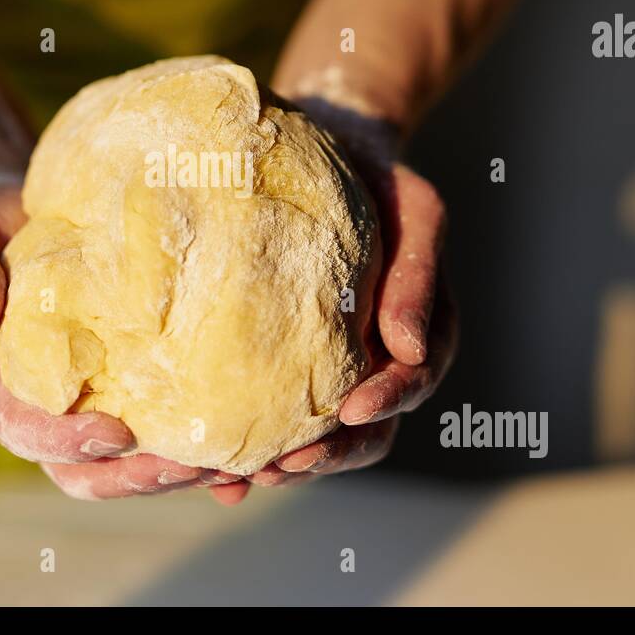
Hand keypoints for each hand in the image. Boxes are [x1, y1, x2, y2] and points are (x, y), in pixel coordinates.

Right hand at [0, 177, 243, 499]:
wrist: (29, 217)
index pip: (28, 432)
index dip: (70, 441)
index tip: (116, 432)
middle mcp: (40, 416)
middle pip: (87, 473)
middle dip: (139, 477)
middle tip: (194, 464)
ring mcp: (88, 413)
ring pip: (132, 470)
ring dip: (181, 476)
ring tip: (236, 465)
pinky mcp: (131, 399)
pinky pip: (165, 443)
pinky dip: (204, 460)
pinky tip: (251, 459)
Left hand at [239, 148, 458, 500]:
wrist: (332, 154)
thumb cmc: (381, 182)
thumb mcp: (417, 213)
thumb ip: (418, 277)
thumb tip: (410, 351)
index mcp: (420, 333)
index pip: (412, 379)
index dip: (387, 401)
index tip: (354, 411)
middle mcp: (378, 364)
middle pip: (366, 432)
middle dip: (328, 455)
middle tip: (286, 464)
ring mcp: (331, 371)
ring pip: (317, 439)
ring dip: (283, 467)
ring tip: (240, 481)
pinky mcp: (283, 367)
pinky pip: (270, 418)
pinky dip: (247, 453)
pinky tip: (214, 479)